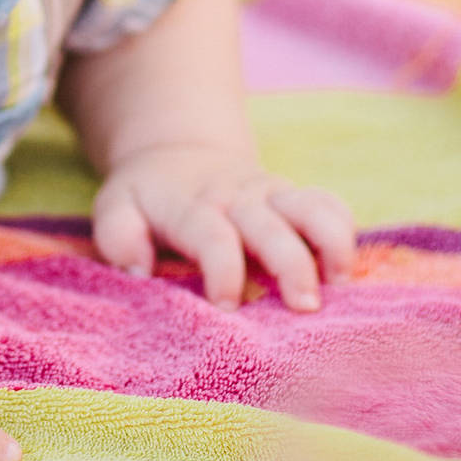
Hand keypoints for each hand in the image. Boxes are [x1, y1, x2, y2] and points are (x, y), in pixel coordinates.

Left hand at [92, 144, 355, 310]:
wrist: (175, 153)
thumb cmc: (145, 196)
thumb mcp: (115, 207)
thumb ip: (118, 235)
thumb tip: (139, 269)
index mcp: (191, 207)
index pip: (212, 236)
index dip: (222, 271)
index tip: (226, 307)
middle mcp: (236, 199)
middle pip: (271, 227)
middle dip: (291, 265)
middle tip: (303, 306)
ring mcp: (270, 195)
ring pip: (312, 208)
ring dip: (331, 243)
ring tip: (339, 283)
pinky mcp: (294, 197)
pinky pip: (330, 204)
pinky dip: (344, 229)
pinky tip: (345, 269)